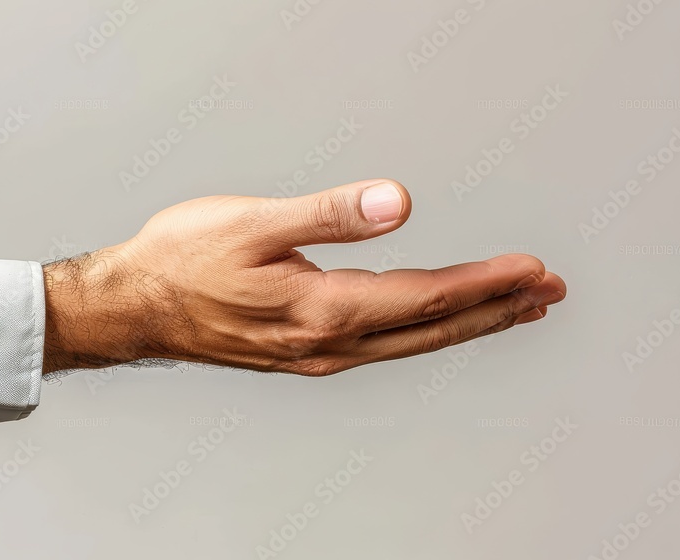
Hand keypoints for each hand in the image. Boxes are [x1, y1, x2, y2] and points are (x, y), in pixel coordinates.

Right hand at [41, 179, 565, 375]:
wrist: (134, 307)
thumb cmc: (182, 261)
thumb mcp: (253, 223)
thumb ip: (329, 214)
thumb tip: (398, 202)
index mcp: (323, 309)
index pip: (428, 297)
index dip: (486, 284)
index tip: (533, 271)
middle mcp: (328, 343)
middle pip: (432, 329)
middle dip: (494, 310)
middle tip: (545, 294)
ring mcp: (317, 355)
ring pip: (411, 342)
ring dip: (465, 324)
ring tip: (509, 310)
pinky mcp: (303, 353)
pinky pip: (383, 346)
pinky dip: (423, 331)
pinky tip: (432, 322)